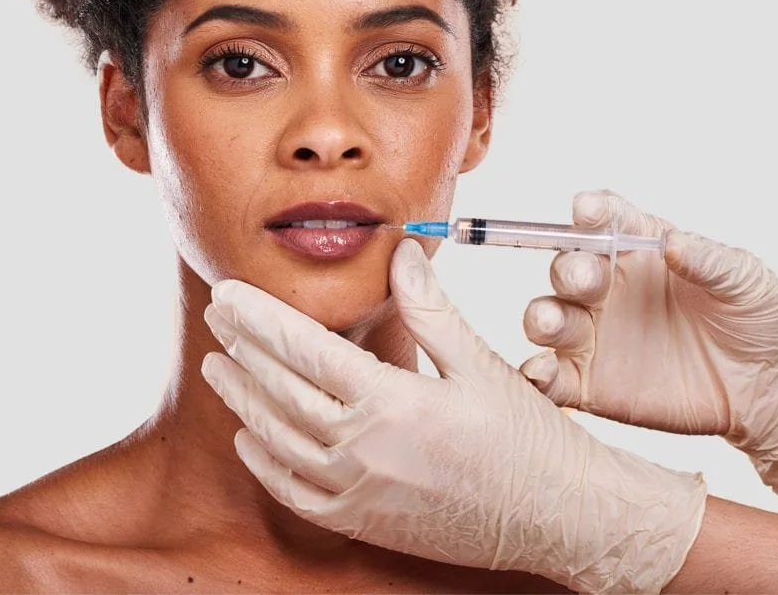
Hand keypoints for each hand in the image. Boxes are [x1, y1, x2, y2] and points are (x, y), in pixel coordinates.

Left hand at [200, 238, 705, 593]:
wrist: (560, 520)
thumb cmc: (527, 438)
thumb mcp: (480, 364)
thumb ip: (430, 309)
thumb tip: (402, 253)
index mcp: (392, 402)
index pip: (304, 350)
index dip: (259, 318)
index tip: (227, 292)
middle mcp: (365, 450)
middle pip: (281, 390)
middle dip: (242, 347)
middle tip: (217, 314)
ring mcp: (360, 493)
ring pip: (278, 441)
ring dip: (242, 399)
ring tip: (219, 365)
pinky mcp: (365, 524)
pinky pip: (296, 495)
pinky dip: (264, 464)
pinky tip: (248, 438)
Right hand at [519, 189, 777, 505]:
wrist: (774, 390)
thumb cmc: (761, 321)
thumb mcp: (745, 279)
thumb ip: (708, 258)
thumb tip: (673, 243)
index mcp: (637, 250)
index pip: (604, 220)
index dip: (591, 211)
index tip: (588, 210)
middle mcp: (607, 288)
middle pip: (567, 267)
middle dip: (568, 269)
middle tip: (585, 279)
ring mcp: (594, 335)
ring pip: (548, 317)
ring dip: (541, 316)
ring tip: (551, 323)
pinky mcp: (590, 383)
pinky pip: (552, 376)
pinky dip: (537, 373)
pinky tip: (541, 372)